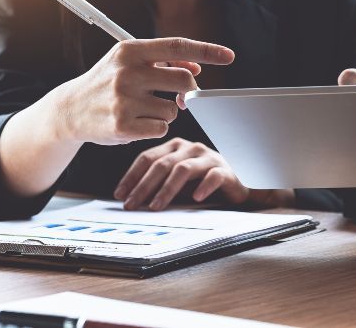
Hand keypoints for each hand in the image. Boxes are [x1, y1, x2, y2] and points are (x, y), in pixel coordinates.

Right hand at [55, 38, 233, 145]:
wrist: (70, 110)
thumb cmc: (106, 82)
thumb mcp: (129, 63)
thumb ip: (163, 61)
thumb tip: (196, 67)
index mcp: (130, 51)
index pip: (177, 46)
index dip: (206, 51)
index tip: (229, 56)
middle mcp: (127, 73)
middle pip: (184, 81)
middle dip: (188, 92)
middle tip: (178, 96)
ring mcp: (124, 100)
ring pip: (174, 109)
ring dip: (167, 111)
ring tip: (143, 109)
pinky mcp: (123, 126)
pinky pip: (161, 128)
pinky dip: (155, 127)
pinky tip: (136, 122)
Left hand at [114, 138, 251, 210]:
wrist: (236, 187)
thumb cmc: (201, 184)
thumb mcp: (175, 184)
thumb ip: (157, 185)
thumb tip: (130, 199)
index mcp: (175, 147)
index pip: (147, 158)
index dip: (131, 176)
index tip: (119, 194)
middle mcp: (190, 148)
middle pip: (162, 164)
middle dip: (143, 186)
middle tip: (132, 204)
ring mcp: (208, 158)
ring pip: (183, 169)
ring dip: (166, 189)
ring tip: (155, 206)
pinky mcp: (225, 170)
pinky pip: (213, 176)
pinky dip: (203, 187)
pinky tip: (195, 198)